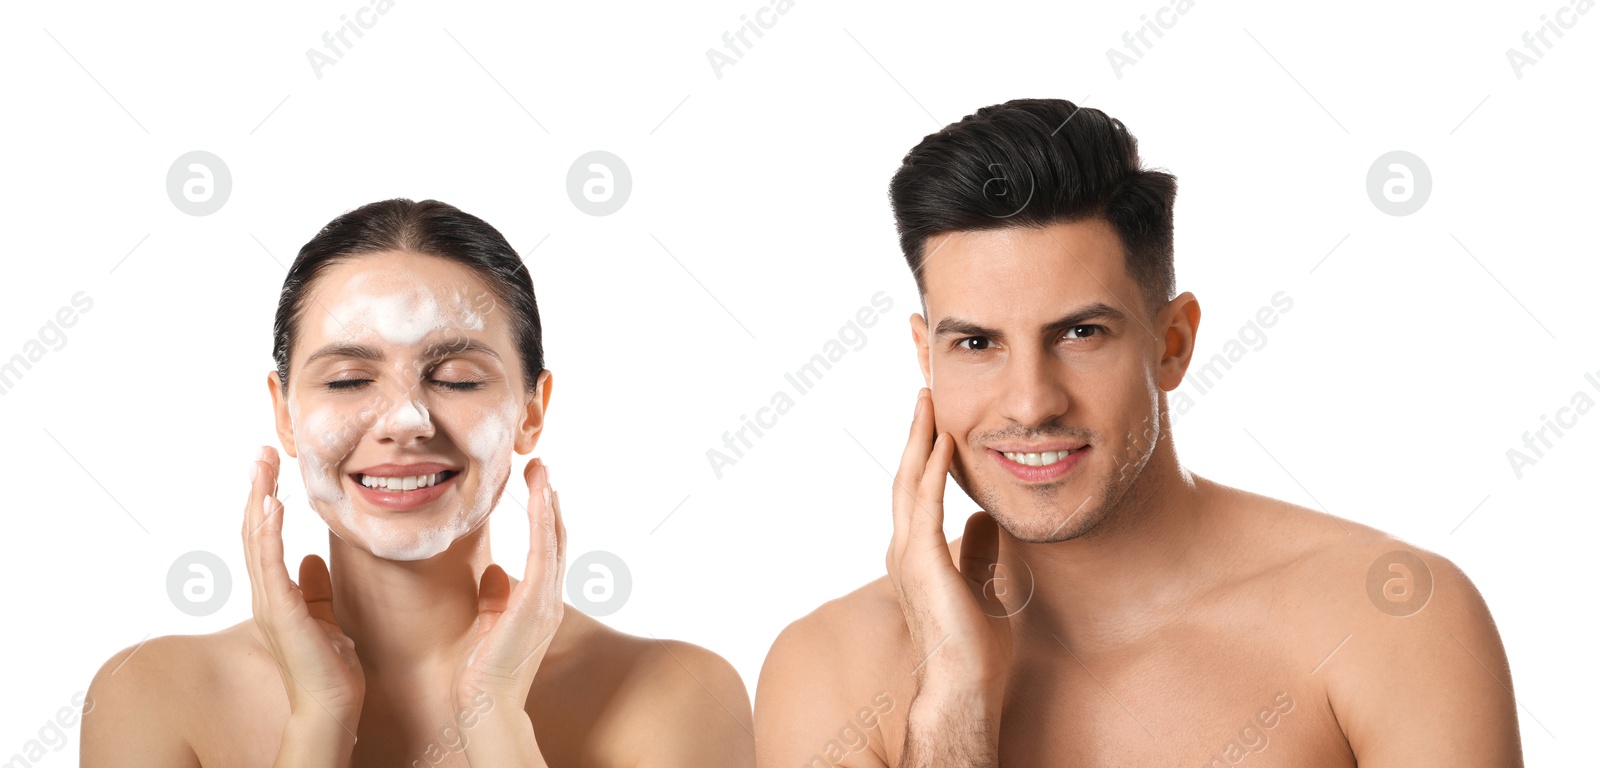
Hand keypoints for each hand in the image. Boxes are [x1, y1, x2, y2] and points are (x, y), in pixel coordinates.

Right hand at [243, 446, 364, 738]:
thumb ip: (315, 588)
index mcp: (276, 592)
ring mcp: (270, 601)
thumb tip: (312, 558)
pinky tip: (273, 504)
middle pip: (254, 530)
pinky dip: (270, 531)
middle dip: (257, 488)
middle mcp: (266, 593)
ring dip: (259, 499)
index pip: (264, 537)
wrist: (332, 704)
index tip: (269, 467)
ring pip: (257, 540)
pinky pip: (271, 564)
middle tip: (260, 452)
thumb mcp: (324, 616)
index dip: (264, 500)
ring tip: (261, 465)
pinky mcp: (281, 611)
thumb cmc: (329, 665)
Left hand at [450, 458, 566, 714]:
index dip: (544, 516)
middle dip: (549, 499)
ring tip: (540, 470)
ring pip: (552, 537)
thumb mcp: (489, 624)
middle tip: (541, 466)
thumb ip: (495, 597)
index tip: (537, 486)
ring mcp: (546, 598)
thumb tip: (494, 571)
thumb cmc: (483, 671)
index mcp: (539, 601)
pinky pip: (542, 550)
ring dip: (547, 500)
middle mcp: (550, 597)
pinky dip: (542, 520)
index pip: (546, 549)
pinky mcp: (535, 601)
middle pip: (555, 537)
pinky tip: (539, 496)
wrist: (486, 704)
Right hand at [886, 389, 1012, 702]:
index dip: (924, 453)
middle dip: (914, 433)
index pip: (917, 491)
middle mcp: (904, 548)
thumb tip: (985, 518)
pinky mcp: (921, 561)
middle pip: (905, 477)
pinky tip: (943, 444)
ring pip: (909, 482)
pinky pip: (926, 505)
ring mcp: (907, 554)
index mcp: (917, 554)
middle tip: (924, 394)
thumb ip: (979, 550)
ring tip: (927, 403)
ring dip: (919, 440)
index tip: (936, 420)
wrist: (964, 684)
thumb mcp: (983, 583)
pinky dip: (933, 471)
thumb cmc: (973, 646)